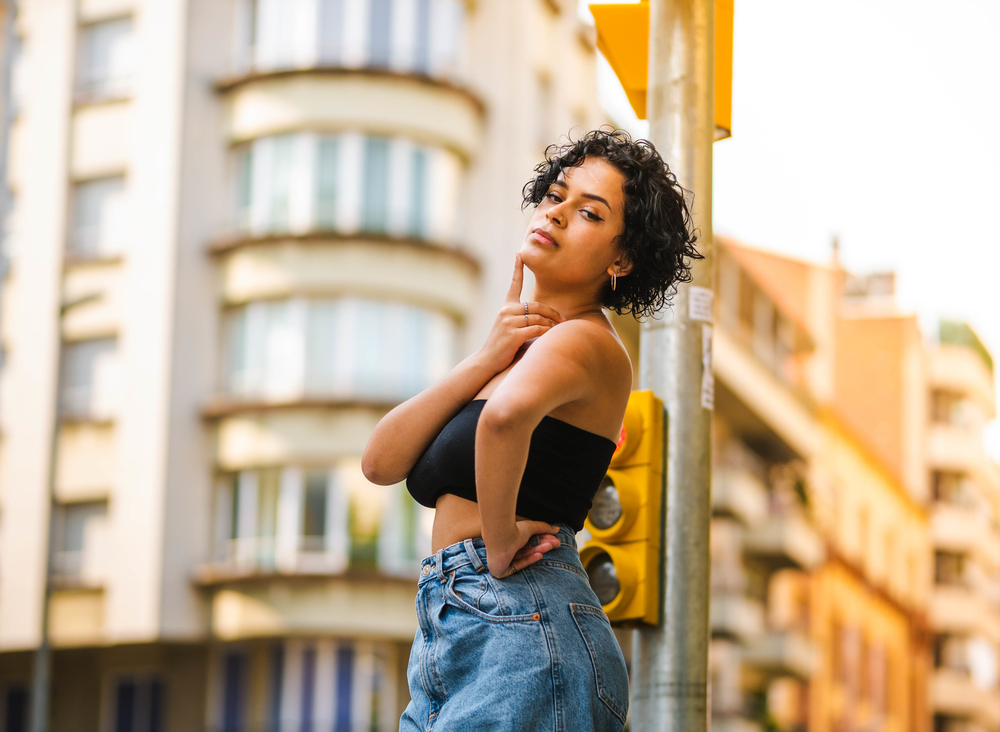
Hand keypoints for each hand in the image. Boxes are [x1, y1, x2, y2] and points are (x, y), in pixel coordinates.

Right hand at [475, 253, 564, 373]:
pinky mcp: (514, 334)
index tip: (519, 254)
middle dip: (552, 313)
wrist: (487, 360)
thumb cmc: (502, 345)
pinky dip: (546, 333)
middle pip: (537, 306)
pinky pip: (537, 330)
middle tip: (563, 320)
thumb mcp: (510, 327)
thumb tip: (545, 318)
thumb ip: (523, 319)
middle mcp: (507, 311)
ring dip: (550, 326)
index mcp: (506, 307)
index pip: (514, 284)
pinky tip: (550, 336)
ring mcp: (509, 322)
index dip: (517, 268)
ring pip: (539, 319)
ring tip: (556, 332)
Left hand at [486, 520, 561, 578]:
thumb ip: (543, 528)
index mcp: (509, 537)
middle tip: (556, 544)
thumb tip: (557, 529)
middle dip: (542, 545)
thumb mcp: (531, 527)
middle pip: (527, 548)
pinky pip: (518, 565)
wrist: (500, 537)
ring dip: (537, 551)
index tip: (554, 538)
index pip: (528, 540)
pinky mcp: (501, 570)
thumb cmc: (512, 529)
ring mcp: (502, 560)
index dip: (542, 539)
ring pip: (524, 556)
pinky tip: (540, 555)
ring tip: (549, 546)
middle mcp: (504, 548)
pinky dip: (529, 560)